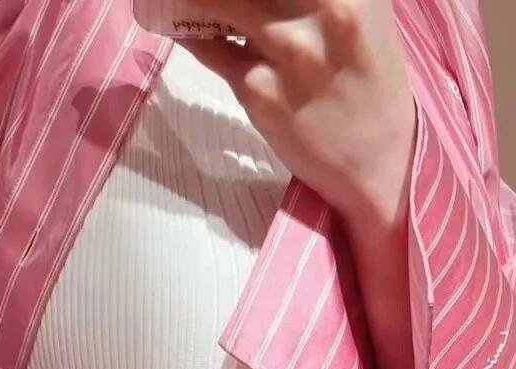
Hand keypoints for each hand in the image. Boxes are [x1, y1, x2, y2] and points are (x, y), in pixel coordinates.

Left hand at [176, 0, 415, 231]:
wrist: (378, 160)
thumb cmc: (369, 77)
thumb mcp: (364, 7)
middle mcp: (325, 6)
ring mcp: (287, 49)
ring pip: (219, 0)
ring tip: (184, 0)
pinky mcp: (258, 90)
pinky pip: (209, 46)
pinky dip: (190, 28)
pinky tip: (181, 19)